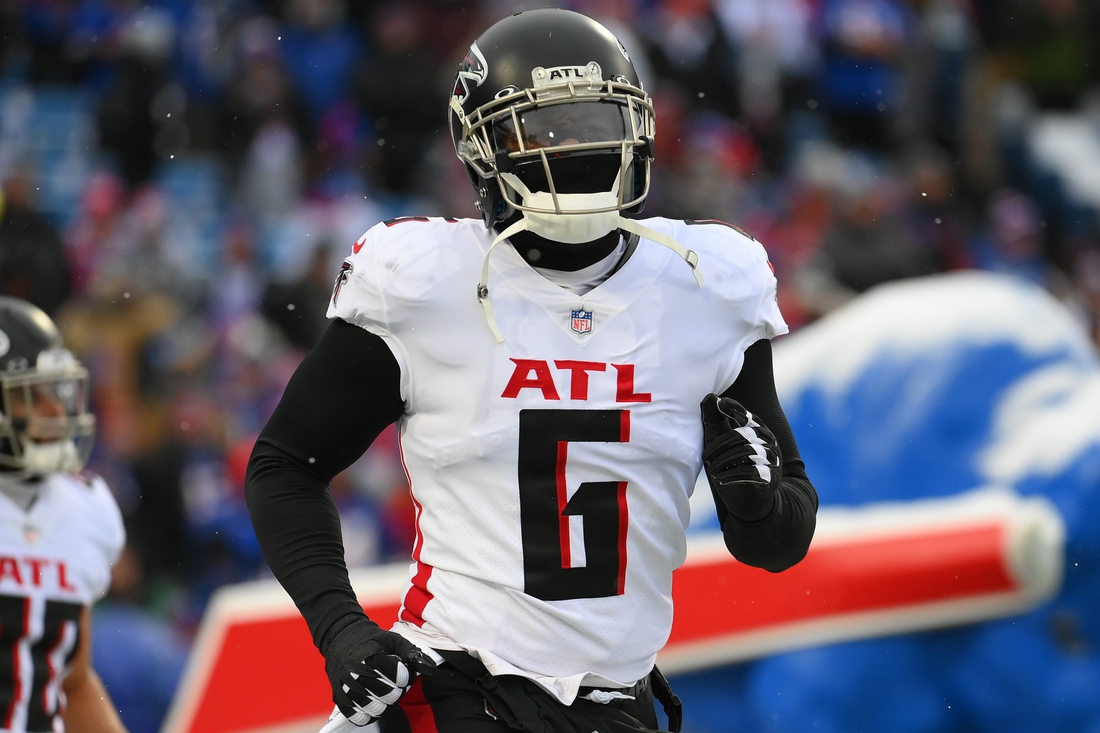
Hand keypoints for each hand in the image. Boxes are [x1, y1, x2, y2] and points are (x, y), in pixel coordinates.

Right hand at [321, 616, 435, 725]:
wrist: (341, 637)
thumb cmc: (370, 640)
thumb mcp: (392, 639)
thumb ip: (411, 653)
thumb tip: (429, 668)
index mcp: (373, 657)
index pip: (399, 677)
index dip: (406, 677)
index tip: (403, 672)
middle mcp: (358, 673)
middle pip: (388, 695)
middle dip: (397, 691)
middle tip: (394, 683)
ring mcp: (348, 687)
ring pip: (374, 708)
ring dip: (384, 703)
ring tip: (383, 692)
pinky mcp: (340, 698)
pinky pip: (357, 717)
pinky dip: (368, 715)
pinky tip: (372, 703)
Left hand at [700, 393, 781, 520]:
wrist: (751, 500)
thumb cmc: (734, 465)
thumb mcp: (721, 442)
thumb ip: (715, 419)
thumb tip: (709, 396)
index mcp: (758, 430)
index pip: (748, 416)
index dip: (736, 408)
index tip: (722, 403)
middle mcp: (768, 442)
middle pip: (743, 435)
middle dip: (720, 445)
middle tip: (705, 456)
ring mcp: (772, 459)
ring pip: (747, 452)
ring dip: (725, 461)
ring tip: (711, 470)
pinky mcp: (771, 477)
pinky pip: (753, 472)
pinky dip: (733, 475)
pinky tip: (720, 479)